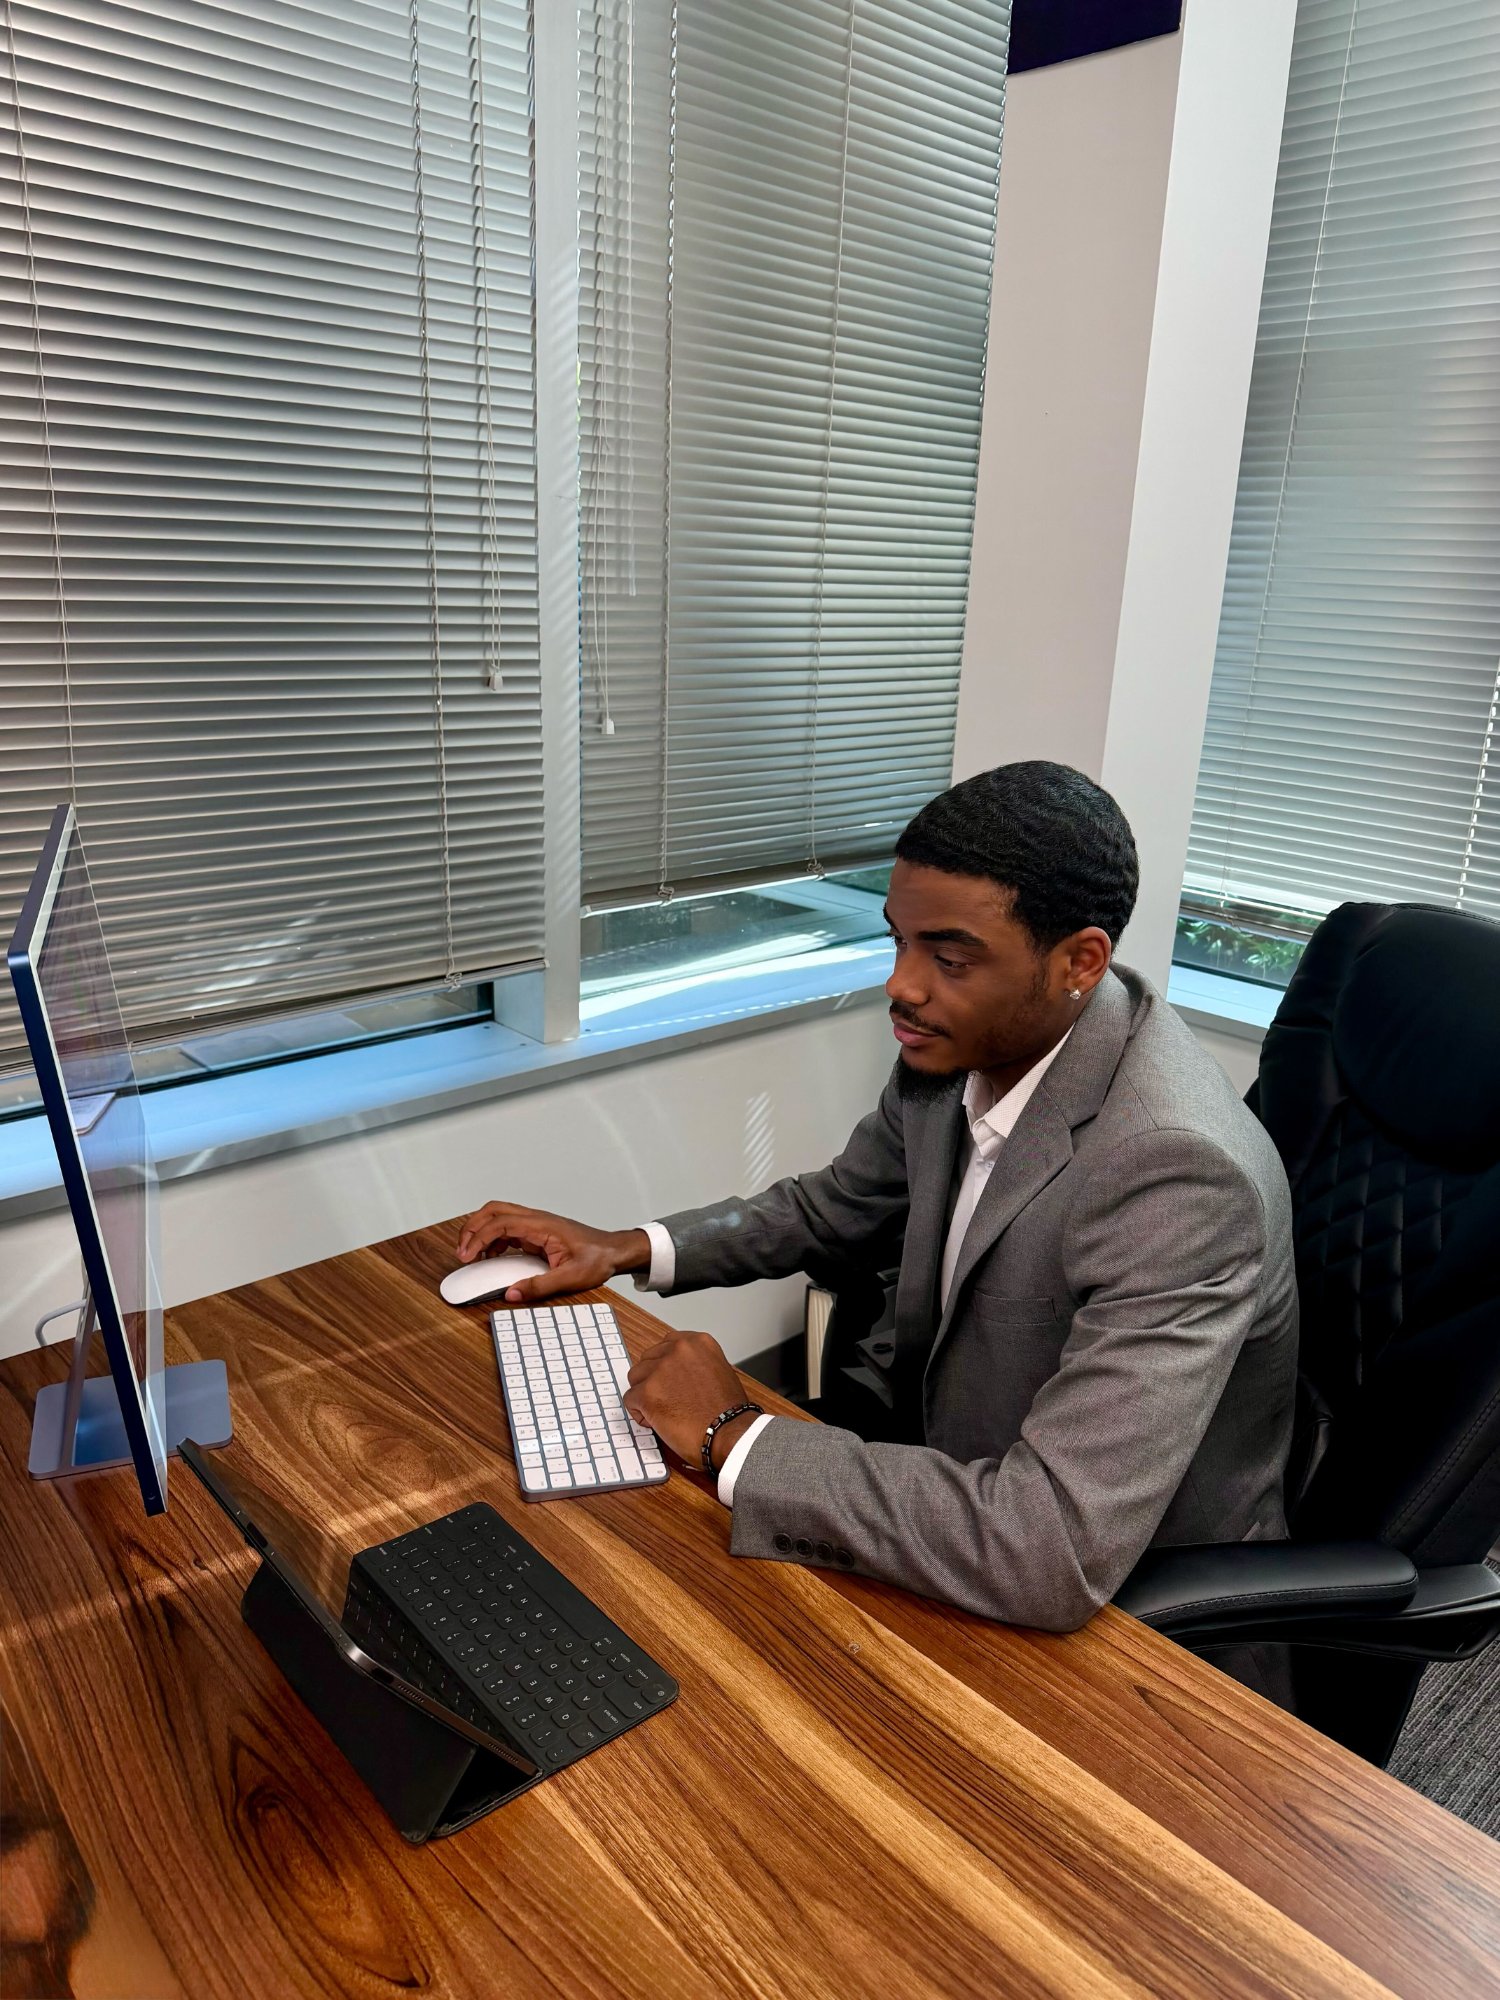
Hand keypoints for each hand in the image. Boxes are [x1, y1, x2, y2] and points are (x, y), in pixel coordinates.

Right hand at [456, 1202, 649, 1303]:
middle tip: (462, 1251)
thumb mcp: (570, 1278)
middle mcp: (536, 1219)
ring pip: (498, 1215)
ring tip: (471, 1255)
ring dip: (480, 1231)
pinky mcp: (536, 1231)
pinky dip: (492, 1239)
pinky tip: (490, 1256)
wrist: (613, 1251)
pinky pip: (507, 1228)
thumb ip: (539, 1287)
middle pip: (493, 1210)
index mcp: (541, 1226)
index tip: (467, 1256)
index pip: (500, 1224)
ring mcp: (535, 1223)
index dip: (478, 1238)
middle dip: (472, 1228)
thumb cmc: (597, 1259)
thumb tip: (511, 1294)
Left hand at [624, 1329, 758, 1470]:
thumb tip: (677, 1371)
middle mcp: (679, 1350)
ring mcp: (662, 1370)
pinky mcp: (648, 1393)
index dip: (666, 1366)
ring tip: (663, 1410)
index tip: (670, 1379)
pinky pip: (630, 1400)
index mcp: (699, 1342)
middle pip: (648, 1359)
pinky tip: (656, 1421)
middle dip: (654, 1379)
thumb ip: (696, 1364)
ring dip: (645, 1394)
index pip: (666, 1345)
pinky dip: (640, 1413)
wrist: (730, 1433)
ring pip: (636, 1378)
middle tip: (668, 1399)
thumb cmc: (728, 1411)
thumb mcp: (719, 1371)